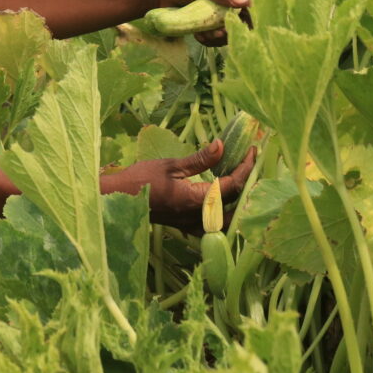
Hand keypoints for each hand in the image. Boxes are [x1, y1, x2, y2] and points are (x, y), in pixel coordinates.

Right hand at [104, 140, 256, 230]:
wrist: (119, 200)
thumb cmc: (142, 179)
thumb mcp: (171, 165)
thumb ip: (200, 159)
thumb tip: (223, 145)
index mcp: (195, 199)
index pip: (231, 185)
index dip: (246, 168)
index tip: (252, 152)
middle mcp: (198, 216)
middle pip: (235, 205)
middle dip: (248, 185)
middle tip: (252, 165)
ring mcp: (193, 225)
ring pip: (228, 220)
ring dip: (239, 202)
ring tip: (244, 182)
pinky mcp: (187, 227)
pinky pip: (213, 227)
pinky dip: (224, 216)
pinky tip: (226, 203)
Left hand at [156, 0, 252, 45]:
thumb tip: (244, 3)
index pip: (250, 4)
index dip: (252, 17)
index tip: (244, 28)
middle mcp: (230, 3)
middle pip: (243, 23)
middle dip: (232, 30)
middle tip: (218, 32)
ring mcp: (220, 17)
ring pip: (230, 33)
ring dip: (218, 37)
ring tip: (203, 33)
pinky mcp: (210, 27)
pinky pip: (217, 39)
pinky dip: (209, 40)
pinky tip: (198, 35)